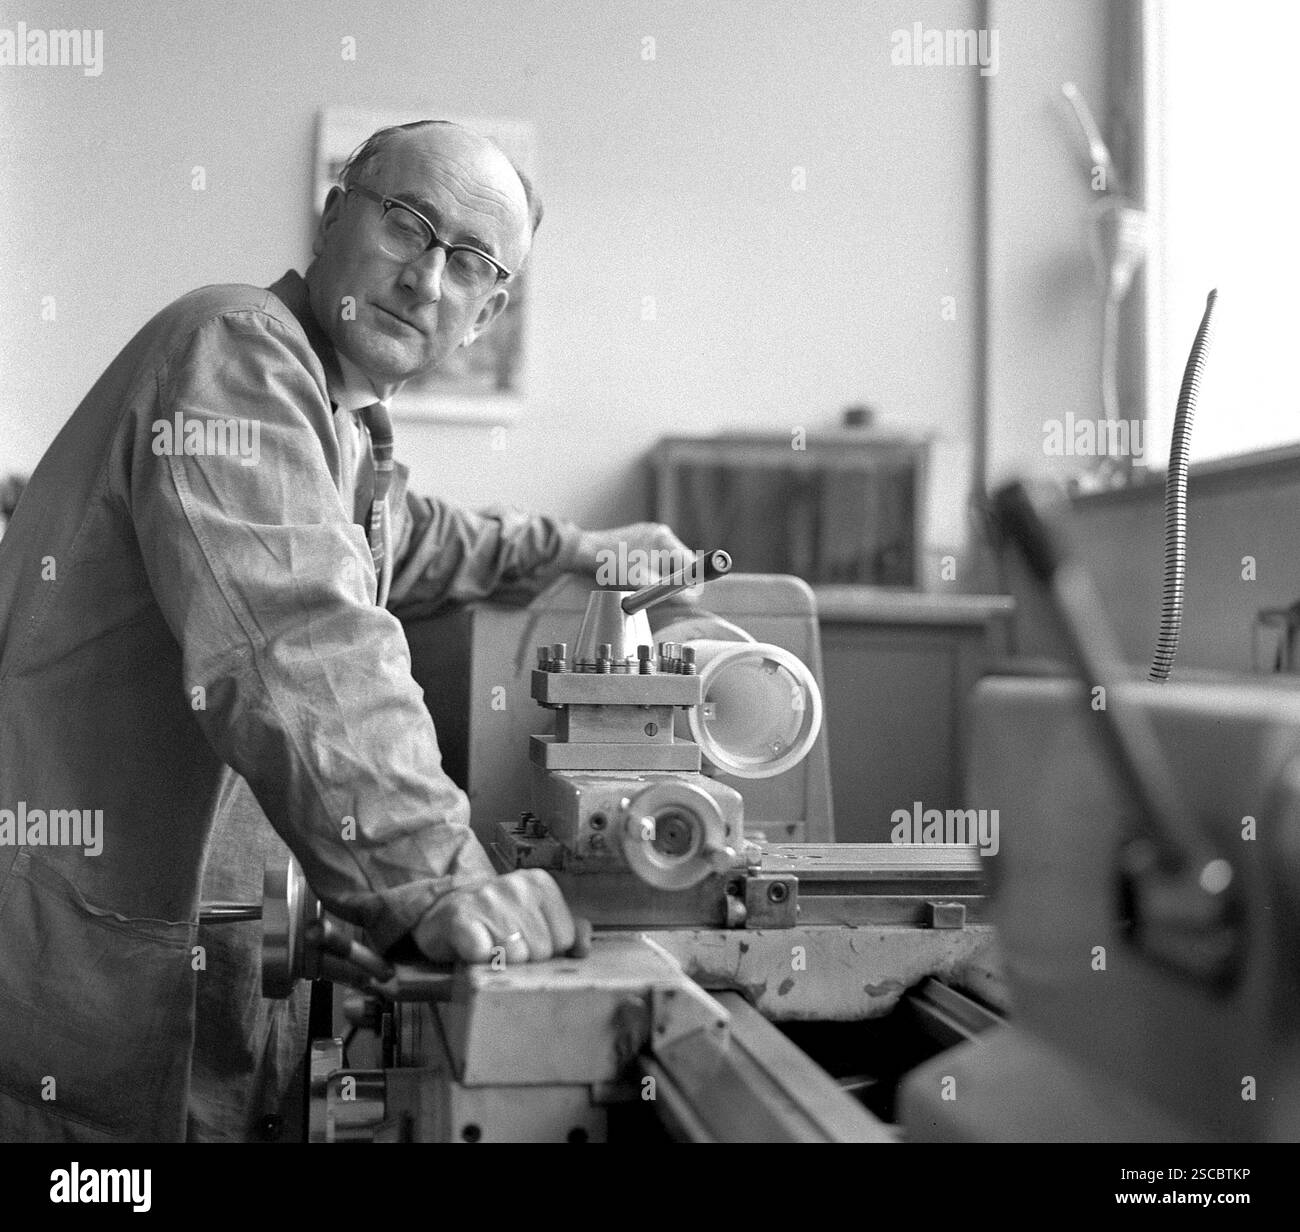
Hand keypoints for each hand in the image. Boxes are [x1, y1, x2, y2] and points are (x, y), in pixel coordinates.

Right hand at [412, 868, 575, 964]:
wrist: (442, 909)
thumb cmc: (495, 917)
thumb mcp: (535, 915)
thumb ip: (567, 928)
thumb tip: (584, 948)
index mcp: (540, 883)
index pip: (564, 937)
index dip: (547, 949)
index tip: (527, 940)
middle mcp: (516, 886)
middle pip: (542, 949)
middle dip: (525, 957)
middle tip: (505, 945)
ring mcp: (487, 899)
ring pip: (516, 955)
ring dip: (501, 961)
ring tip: (490, 946)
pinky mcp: (461, 919)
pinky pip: (484, 955)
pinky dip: (479, 960)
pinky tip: (473, 950)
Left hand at [573, 521, 694, 586]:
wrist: (586, 550)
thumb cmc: (611, 564)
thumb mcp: (642, 581)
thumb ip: (668, 589)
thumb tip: (692, 599)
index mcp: (665, 539)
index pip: (692, 564)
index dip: (692, 583)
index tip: (687, 597)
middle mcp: (661, 533)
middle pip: (683, 562)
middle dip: (675, 579)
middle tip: (658, 590)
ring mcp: (652, 534)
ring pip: (670, 562)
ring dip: (663, 575)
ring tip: (644, 581)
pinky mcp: (643, 538)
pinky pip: (658, 557)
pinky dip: (654, 568)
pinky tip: (639, 572)